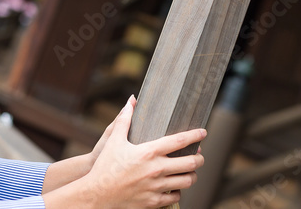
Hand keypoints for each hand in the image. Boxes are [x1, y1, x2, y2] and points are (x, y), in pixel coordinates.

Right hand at [80, 95, 205, 208]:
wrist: (96, 194)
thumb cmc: (105, 166)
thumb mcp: (114, 140)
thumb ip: (124, 119)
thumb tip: (131, 101)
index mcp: (149, 152)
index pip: (180, 141)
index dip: (195, 135)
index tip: (203, 132)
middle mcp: (156, 169)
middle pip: (190, 163)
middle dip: (199, 158)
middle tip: (199, 155)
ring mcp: (156, 187)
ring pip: (187, 181)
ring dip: (191, 175)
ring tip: (190, 171)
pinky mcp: (153, 202)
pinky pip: (175, 196)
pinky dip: (178, 191)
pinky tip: (175, 186)